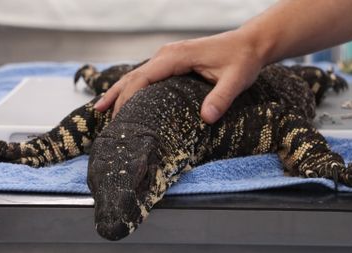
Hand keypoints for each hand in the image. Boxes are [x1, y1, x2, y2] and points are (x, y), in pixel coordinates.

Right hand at [93, 29, 263, 123]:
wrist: (249, 44)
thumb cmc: (242, 59)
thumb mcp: (236, 80)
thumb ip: (221, 98)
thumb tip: (206, 119)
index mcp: (176, 56)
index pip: (142, 78)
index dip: (127, 98)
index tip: (117, 117)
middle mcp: (167, 54)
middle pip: (133, 76)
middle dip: (117, 97)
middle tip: (104, 119)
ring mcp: (168, 57)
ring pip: (136, 75)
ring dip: (120, 91)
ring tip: (103, 109)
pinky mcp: (172, 62)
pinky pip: (147, 75)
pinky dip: (132, 88)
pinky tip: (126, 99)